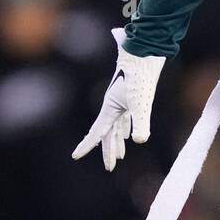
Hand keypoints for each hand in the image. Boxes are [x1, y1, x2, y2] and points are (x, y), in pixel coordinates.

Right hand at [72, 28, 166, 171]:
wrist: (143, 52)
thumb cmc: (139, 75)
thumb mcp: (141, 102)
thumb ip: (140, 121)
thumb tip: (140, 140)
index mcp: (110, 108)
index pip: (97, 132)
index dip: (87, 145)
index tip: (76, 156)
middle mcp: (113, 106)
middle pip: (108, 133)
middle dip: (108, 151)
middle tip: (110, 168)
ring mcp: (121, 102)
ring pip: (117, 127)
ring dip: (117, 141)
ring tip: (120, 157)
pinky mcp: (131, 98)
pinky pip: (125, 119)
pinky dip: (126, 129)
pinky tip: (130, 136)